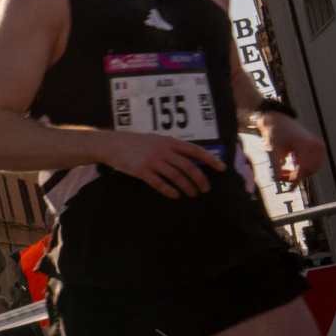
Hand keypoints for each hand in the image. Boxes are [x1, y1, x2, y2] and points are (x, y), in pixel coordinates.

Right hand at [99, 131, 222, 196]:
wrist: (113, 145)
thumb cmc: (137, 143)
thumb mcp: (157, 140)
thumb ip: (173, 148)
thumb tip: (193, 159)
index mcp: (170, 142)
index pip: (196, 150)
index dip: (211, 159)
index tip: (222, 168)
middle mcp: (163, 151)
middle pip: (188, 166)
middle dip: (200, 179)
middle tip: (205, 189)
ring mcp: (152, 161)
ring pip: (176, 176)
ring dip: (187, 187)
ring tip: (192, 194)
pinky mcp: (142, 171)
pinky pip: (160, 184)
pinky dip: (170, 191)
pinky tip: (175, 195)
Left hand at [260, 112, 323, 182]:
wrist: (278, 121)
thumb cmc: (274, 134)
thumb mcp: (272, 151)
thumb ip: (275, 166)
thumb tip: (277, 181)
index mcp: (305, 144)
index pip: (303, 168)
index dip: (296, 180)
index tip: (289, 189)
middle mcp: (315, 145)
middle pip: (309, 170)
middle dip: (296, 176)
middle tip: (281, 176)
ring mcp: (319, 146)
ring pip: (313, 168)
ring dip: (300, 173)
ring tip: (284, 170)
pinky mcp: (319, 147)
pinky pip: (314, 163)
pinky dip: (304, 168)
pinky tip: (292, 164)